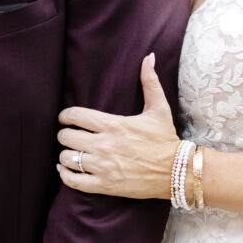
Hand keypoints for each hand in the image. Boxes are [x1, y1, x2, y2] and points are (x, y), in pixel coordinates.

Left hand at [57, 55, 178, 200]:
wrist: (177, 171)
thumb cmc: (166, 139)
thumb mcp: (159, 108)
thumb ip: (150, 82)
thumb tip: (148, 57)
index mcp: (113, 124)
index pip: (74, 115)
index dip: (65, 116)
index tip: (66, 118)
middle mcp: (104, 145)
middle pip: (65, 137)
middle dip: (65, 135)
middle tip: (70, 136)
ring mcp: (103, 166)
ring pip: (66, 158)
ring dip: (66, 155)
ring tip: (71, 153)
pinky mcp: (105, 185)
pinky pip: (73, 181)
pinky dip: (66, 175)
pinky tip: (67, 169)